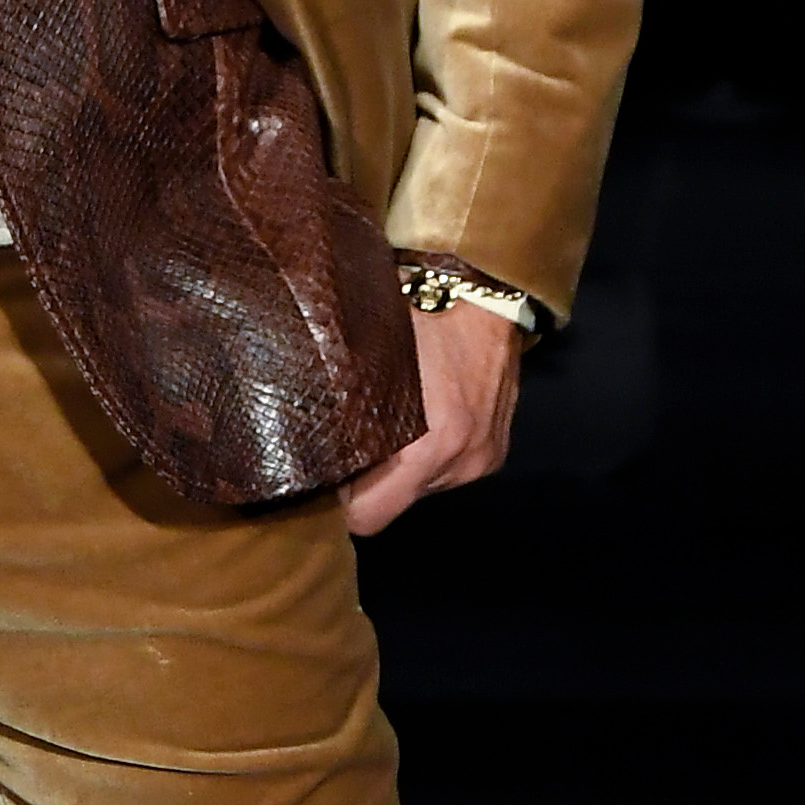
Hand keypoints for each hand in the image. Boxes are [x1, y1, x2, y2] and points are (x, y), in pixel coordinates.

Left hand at [343, 300, 517, 532]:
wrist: (483, 288)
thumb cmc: (413, 311)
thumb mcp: (364, 361)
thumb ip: (343, 416)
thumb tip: (308, 453)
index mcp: (427, 446)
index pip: (368, 517)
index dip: (341, 504)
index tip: (321, 479)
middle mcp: (460, 463)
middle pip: (395, 503)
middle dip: (371, 481)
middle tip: (349, 441)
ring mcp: (483, 458)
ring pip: (421, 486)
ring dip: (402, 465)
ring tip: (391, 418)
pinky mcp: (497, 450)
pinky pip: (448, 468)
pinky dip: (431, 452)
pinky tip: (424, 414)